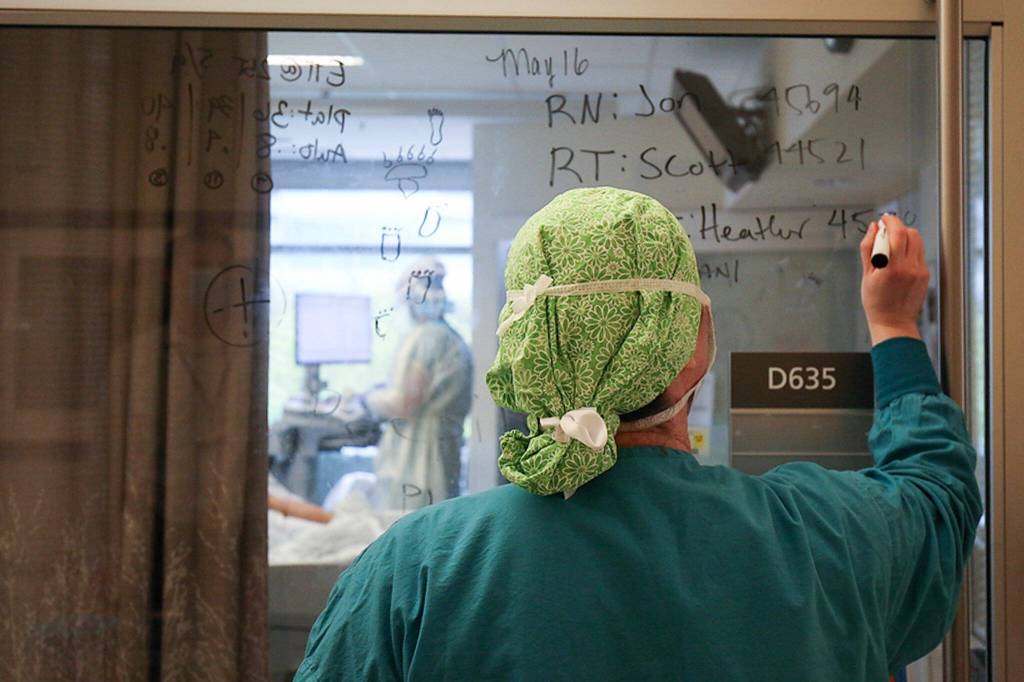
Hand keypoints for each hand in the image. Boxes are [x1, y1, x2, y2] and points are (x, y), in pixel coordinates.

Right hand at [859, 214, 928, 345]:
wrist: (894, 322)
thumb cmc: (875, 302)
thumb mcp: (866, 275)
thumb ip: (868, 249)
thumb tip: (873, 228)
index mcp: (892, 267)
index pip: (896, 233)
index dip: (890, 221)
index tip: (883, 219)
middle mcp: (909, 267)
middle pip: (910, 233)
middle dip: (898, 227)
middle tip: (886, 229)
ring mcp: (920, 270)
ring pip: (917, 241)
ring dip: (905, 236)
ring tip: (892, 243)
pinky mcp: (925, 274)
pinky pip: (919, 253)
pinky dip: (909, 249)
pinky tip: (899, 257)